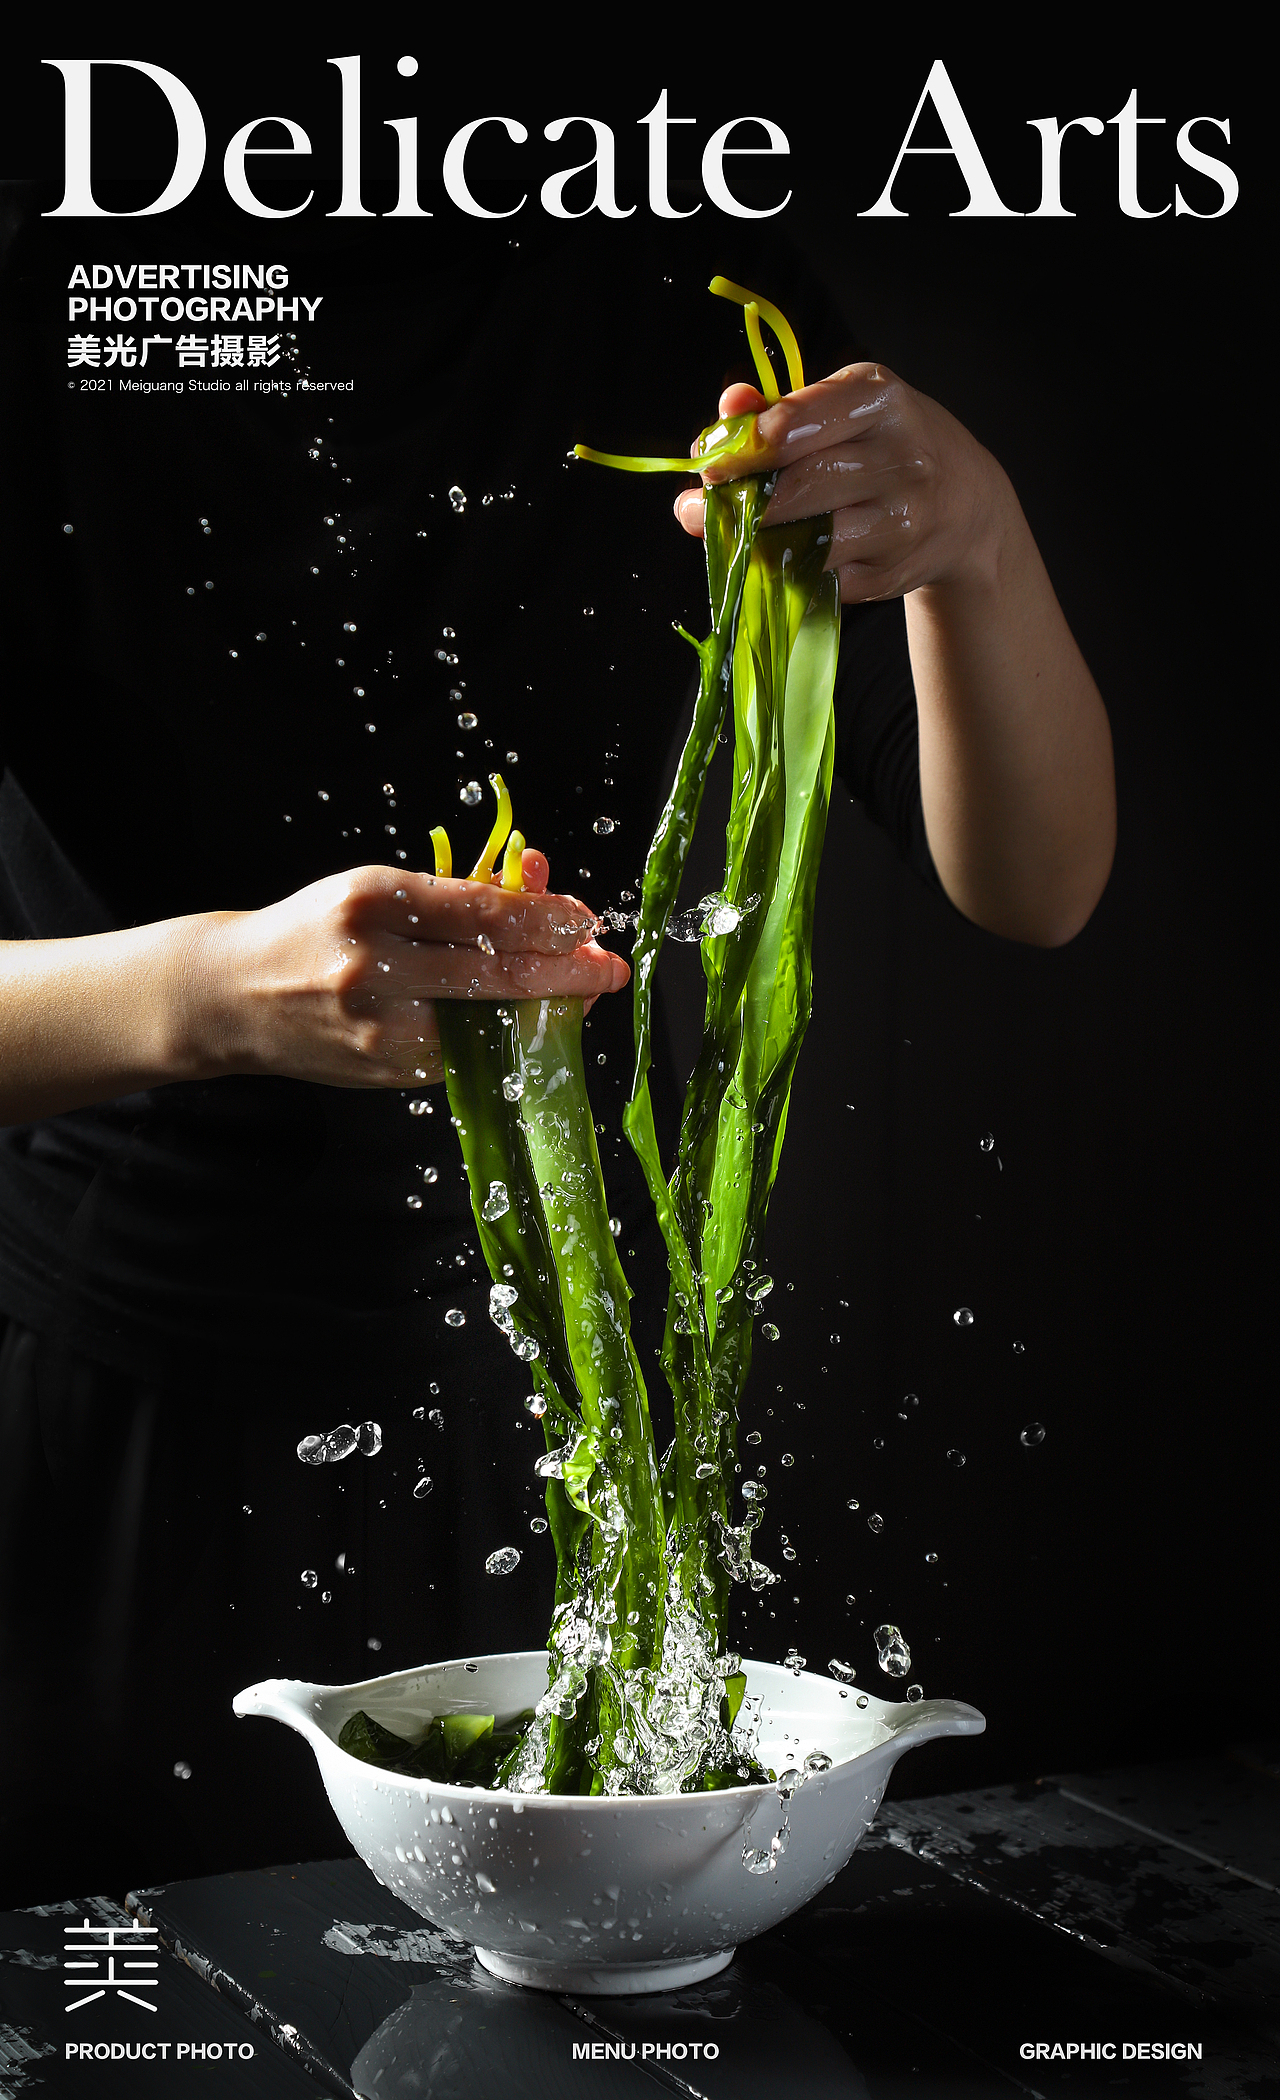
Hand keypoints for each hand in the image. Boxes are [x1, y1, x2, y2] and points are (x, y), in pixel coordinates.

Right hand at [183, 852, 628, 1090]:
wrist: (232, 996)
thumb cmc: (317, 930)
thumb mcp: (377, 890)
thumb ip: (456, 895)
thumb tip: (538, 888)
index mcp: (372, 902)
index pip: (481, 911)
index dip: (546, 917)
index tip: (586, 918)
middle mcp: (373, 966)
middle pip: (494, 974)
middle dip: (566, 973)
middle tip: (609, 967)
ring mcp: (377, 1028)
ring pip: (487, 1024)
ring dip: (543, 1012)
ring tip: (579, 996)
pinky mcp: (383, 1072)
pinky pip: (463, 1055)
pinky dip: (503, 1039)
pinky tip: (529, 1024)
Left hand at [674, 368, 1008, 604]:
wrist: (966, 506)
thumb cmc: (886, 446)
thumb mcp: (845, 408)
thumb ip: (781, 407)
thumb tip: (729, 408)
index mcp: (880, 400)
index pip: (792, 427)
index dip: (739, 450)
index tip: (708, 462)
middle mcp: (899, 459)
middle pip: (794, 489)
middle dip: (737, 502)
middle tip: (696, 509)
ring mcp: (900, 522)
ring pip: (804, 542)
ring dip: (752, 543)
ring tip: (727, 534)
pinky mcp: (889, 573)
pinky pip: (817, 578)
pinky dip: (786, 571)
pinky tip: (774, 557)